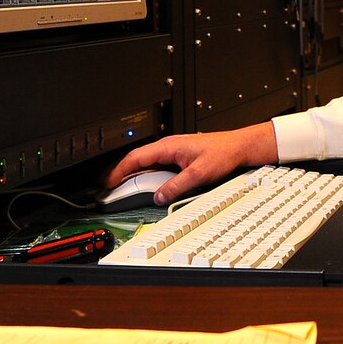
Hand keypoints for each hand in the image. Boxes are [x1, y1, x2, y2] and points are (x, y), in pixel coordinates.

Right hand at [102, 123, 279, 203]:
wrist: (237, 147)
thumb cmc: (222, 153)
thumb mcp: (198, 174)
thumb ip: (176, 186)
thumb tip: (159, 197)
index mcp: (168, 147)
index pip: (135, 157)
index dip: (118, 170)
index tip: (108, 182)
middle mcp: (167, 147)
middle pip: (135, 159)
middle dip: (118, 172)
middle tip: (105, 186)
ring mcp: (171, 152)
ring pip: (144, 162)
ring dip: (130, 173)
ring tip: (118, 186)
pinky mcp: (177, 157)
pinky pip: (154, 165)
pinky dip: (143, 173)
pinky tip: (141, 183)